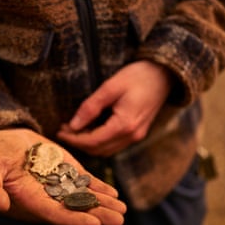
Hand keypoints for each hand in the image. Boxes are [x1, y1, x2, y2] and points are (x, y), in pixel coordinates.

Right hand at [0, 128, 126, 224]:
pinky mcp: (67, 169)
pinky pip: (85, 181)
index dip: (74, 219)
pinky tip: (115, 194)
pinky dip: (100, 187)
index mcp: (31, 198)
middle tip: (118, 220)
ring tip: (123, 210)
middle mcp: (48, 194)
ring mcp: (60, 182)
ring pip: (84, 196)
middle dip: (97, 215)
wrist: (7, 139)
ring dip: (104, 204)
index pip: (55, 213)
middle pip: (75, 208)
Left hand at [57, 60, 171, 156]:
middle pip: (98, 150)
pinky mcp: (137, 133)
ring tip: (74, 129)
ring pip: (106, 150)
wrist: (164, 74)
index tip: (59, 131)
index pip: (92, 141)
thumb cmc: (138, 76)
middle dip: (79, 143)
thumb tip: (73, 124)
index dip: (73, 139)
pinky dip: (100, 141)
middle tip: (64, 130)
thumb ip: (90, 107)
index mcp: (125, 125)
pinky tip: (91, 128)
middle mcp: (132, 135)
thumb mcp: (110, 87)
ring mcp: (136, 136)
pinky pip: (114, 144)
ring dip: (89, 144)